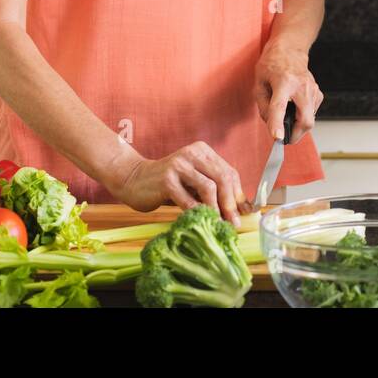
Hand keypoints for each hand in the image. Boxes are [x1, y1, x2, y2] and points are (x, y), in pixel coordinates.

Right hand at [110, 142, 245, 225]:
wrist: (134, 180)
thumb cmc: (169, 185)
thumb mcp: (194, 184)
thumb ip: (215, 191)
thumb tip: (243, 209)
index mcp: (203, 152)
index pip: (229, 172)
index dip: (238, 195)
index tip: (243, 214)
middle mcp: (193, 154)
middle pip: (223, 178)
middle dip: (230, 204)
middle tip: (234, 224)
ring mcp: (179, 165)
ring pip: (209, 187)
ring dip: (216, 209)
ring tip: (218, 225)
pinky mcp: (167, 180)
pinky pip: (188, 199)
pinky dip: (197, 213)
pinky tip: (200, 222)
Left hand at [253, 42, 322, 143]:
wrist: (290, 50)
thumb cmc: (272, 64)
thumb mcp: (259, 83)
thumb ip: (263, 106)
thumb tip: (271, 125)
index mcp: (283, 81)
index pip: (280, 106)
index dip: (277, 124)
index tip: (278, 138)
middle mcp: (301, 85)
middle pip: (304, 119)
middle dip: (295, 134)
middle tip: (284, 138)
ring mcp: (312, 89)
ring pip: (310, 119)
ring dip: (298, 126)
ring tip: (287, 118)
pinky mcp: (318, 93)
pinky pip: (312, 113)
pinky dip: (303, 116)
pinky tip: (295, 108)